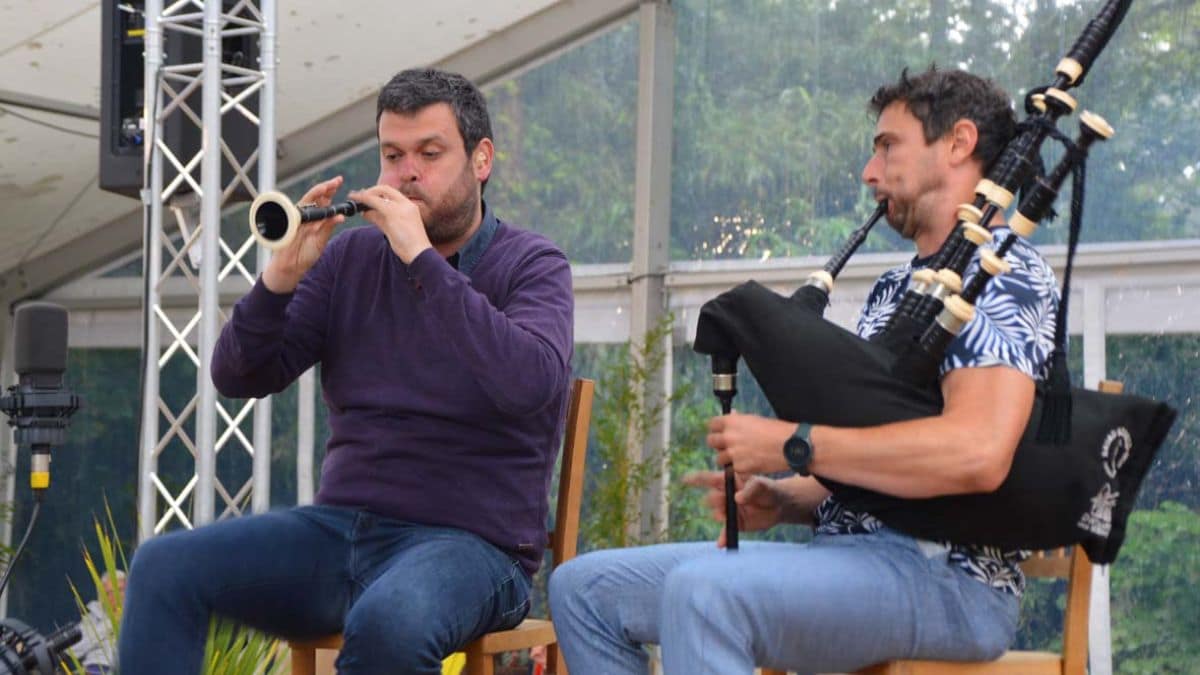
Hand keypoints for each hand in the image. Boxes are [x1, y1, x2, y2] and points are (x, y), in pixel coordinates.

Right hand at [263, 176, 344, 292]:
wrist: (291, 267)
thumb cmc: (305, 253)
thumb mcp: (321, 240)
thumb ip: (328, 228)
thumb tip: (340, 217)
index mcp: (315, 218)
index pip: (323, 200)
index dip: (330, 190)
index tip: (339, 182)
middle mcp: (305, 216)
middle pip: (315, 197)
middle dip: (325, 187)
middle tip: (336, 181)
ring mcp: (296, 219)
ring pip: (306, 202)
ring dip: (317, 194)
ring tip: (328, 187)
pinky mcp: (289, 225)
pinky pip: (298, 215)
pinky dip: (308, 212)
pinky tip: (317, 209)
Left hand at [348, 185, 431, 263]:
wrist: (419, 254)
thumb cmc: (410, 246)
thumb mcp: (394, 229)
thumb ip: (380, 219)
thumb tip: (366, 212)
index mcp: (410, 207)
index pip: (392, 194)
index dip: (378, 192)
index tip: (368, 196)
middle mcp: (406, 204)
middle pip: (385, 189)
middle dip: (370, 191)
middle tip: (358, 196)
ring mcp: (399, 208)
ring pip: (377, 196)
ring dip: (364, 196)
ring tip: (354, 198)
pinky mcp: (392, 213)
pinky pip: (374, 202)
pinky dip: (363, 200)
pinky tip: (355, 201)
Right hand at [683, 471, 783, 546]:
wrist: (780, 506)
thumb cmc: (768, 490)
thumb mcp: (762, 485)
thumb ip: (751, 489)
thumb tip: (738, 499)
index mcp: (728, 482)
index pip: (708, 479)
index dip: (695, 479)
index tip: (684, 480)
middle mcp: (725, 496)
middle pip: (711, 498)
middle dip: (714, 500)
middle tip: (721, 500)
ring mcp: (729, 511)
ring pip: (717, 514)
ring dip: (719, 515)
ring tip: (725, 515)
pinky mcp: (735, 524)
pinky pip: (726, 532)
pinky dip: (723, 537)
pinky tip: (720, 544)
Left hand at [707, 411, 796, 474]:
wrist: (789, 446)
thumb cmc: (776, 431)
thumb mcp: (755, 420)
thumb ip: (739, 420)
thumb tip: (731, 416)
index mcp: (732, 421)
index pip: (712, 424)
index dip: (717, 429)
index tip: (721, 432)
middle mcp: (729, 436)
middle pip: (711, 441)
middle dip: (719, 444)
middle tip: (729, 447)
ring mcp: (733, 453)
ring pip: (719, 458)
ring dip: (728, 459)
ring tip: (742, 457)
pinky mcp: (739, 467)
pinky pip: (733, 469)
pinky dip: (739, 469)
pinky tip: (751, 464)